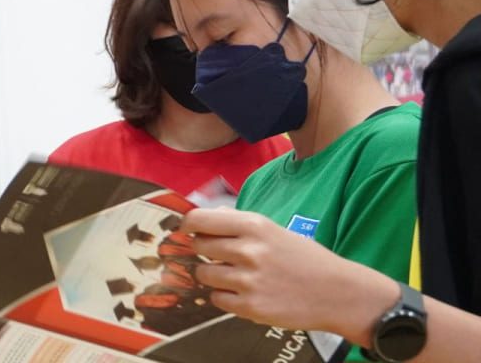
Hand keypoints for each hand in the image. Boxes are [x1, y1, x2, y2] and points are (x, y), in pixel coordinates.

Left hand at [182, 208, 397, 343]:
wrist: (338, 292)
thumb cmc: (304, 258)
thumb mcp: (272, 230)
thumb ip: (237, 224)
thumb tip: (202, 218)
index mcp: (254, 225)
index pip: (199, 219)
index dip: (188, 225)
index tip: (187, 230)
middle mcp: (248, 250)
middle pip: (198, 246)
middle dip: (203, 251)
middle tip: (217, 255)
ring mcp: (248, 280)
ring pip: (203, 274)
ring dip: (211, 275)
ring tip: (232, 276)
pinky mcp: (250, 307)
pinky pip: (216, 298)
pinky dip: (223, 296)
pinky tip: (241, 292)